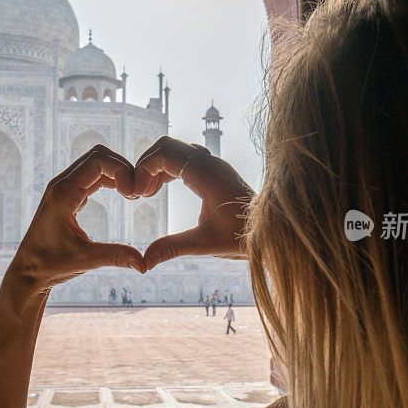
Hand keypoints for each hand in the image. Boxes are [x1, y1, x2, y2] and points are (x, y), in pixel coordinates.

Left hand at [10, 145, 145, 286]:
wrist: (27, 270)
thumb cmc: (51, 265)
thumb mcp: (86, 260)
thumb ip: (116, 256)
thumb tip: (145, 265)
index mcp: (63, 194)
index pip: (98, 161)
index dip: (122, 171)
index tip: (135, 194)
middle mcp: (61, 185)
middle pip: (97, 156)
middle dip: (122, 168)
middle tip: (138, 192)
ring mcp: (63, 188)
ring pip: (95, 163)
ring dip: (117, 173)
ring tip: (133, 194)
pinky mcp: (66, 194)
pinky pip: (90, 175)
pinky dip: (109, 179)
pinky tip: (122, 194)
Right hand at [134, 136, 253, 269]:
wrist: (270, 232)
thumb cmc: (243, 237)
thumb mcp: (205, 244)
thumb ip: (173, 248)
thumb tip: (145, 262)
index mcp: (207, 174)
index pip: (166, 153)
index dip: (144, 168)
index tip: (137, 194)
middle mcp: (210, 163)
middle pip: (167, 145)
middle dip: (146, 165)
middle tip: (138, 193)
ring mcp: (213, 165)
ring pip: (175, 150)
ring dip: (156, 167)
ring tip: (146, 193)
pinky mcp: (214, 171)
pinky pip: (183, 158)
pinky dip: (167, 169)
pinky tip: (159, 190)